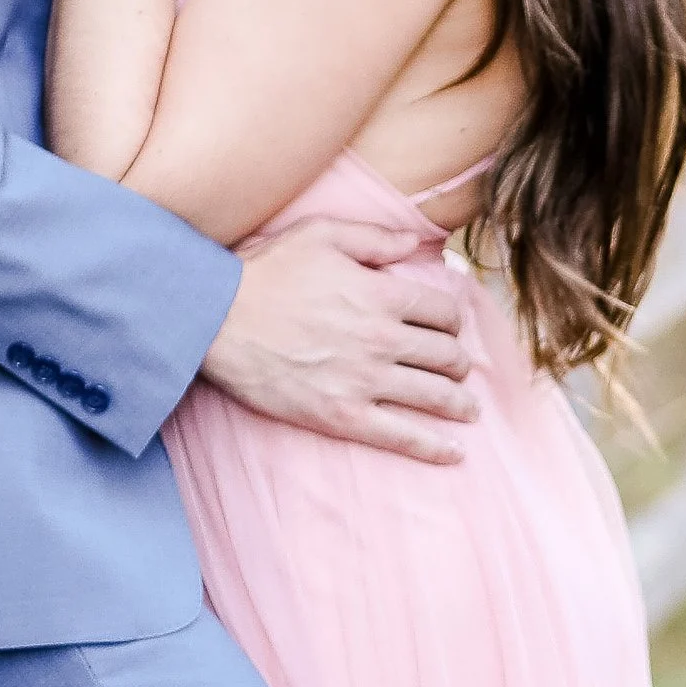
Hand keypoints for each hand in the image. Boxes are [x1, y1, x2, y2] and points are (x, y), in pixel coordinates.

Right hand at [201, 213, 478, 463]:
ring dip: (459, 404)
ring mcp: (365, 380)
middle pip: (446, 356)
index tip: (449, 328)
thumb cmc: (265, 272)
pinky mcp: (342, 415)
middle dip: (459, 363)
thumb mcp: (320, 234)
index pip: (444, 312)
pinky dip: (434, 447)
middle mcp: (382, 338)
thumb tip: (415, 244)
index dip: (453, 320)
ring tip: (468, 409)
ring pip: (434, 396)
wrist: (217, 320)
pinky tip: (453, 452)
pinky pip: (402, 436)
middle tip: (458, 369)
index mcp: (381, 294)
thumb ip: (374, 237)